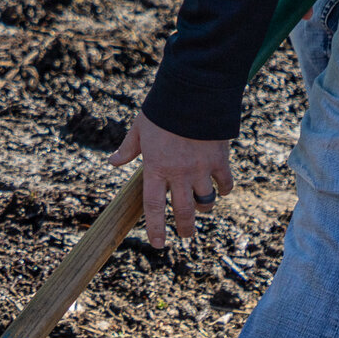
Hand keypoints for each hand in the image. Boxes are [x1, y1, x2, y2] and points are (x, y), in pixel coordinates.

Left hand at [110, 112, 232, 244]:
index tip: (159, 244)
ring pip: (205, 201)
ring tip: (202, 210)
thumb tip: (113, 162)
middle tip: (186, 235)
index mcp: (155, 168)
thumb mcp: (139, 129)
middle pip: (182, 211)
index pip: (153, 206)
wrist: (191, 94)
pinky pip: (225, 184)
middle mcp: (178, 173)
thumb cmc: (161, 111)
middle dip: (185, 227)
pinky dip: (224, 189)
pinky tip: (221, 189)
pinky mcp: (219, 160)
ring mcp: (201, 169)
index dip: (156, 227)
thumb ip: (128, 149)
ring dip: (204, 208)